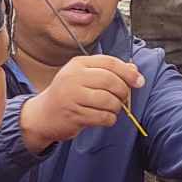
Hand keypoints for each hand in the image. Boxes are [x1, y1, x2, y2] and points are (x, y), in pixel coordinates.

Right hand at [19, 54, 143, 149]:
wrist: (42, 115)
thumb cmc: (68, 95)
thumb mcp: (85, 78)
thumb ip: (108, 72)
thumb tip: (134, 71)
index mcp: (78, 64)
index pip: (109, 63)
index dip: (128, 73)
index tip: (139, 82)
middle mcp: (73, 78)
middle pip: (110, 81)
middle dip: (123, 91)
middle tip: (124, 98)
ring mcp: (72, 96)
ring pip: (108, 100)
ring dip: (116, 107)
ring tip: (112, 109)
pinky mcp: (74, 115)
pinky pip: (102, 117)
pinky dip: (109, 119)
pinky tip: (105, 118)